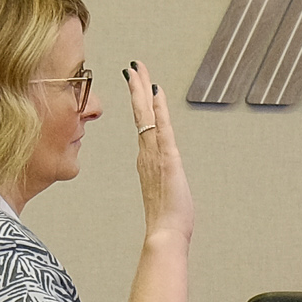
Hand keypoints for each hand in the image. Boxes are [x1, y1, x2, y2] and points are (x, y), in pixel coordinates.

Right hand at [123, 62, 193, 248]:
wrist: (164, 234)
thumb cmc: (166, 221)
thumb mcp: (163, 194)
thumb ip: (161, 181)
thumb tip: (163, 179)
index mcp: (146, 160)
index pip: (142, 125)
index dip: (139, 103)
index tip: (136, 84)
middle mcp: (146, 154)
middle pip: (140, 114)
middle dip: (136, 88)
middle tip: (133, 66)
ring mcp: (154, 156)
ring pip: (146, 116)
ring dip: (143, 91)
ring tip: (138, 69)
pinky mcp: (167, 160)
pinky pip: (162, 129)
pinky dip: (159, 110)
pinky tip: (157, 93)